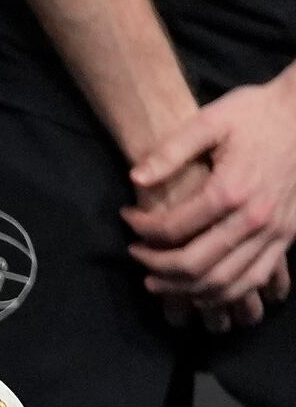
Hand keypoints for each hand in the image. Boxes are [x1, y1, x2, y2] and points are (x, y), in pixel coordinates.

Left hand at [124, 73, 295, 325]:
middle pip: (194, 265)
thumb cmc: (257, 112)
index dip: (141, 230)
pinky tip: (198, 289)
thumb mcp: (211, 119)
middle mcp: (254, 218)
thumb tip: (135, 179)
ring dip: (184, 289)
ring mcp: (275, 232)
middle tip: (136, 256)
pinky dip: (223, 294)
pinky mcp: (287, 237)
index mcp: (231, 190)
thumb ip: (171, 151)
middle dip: (156, 267)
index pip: (173, 230)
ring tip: (157, 280)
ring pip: (223, 283)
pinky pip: (254, 280)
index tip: (127, 218)